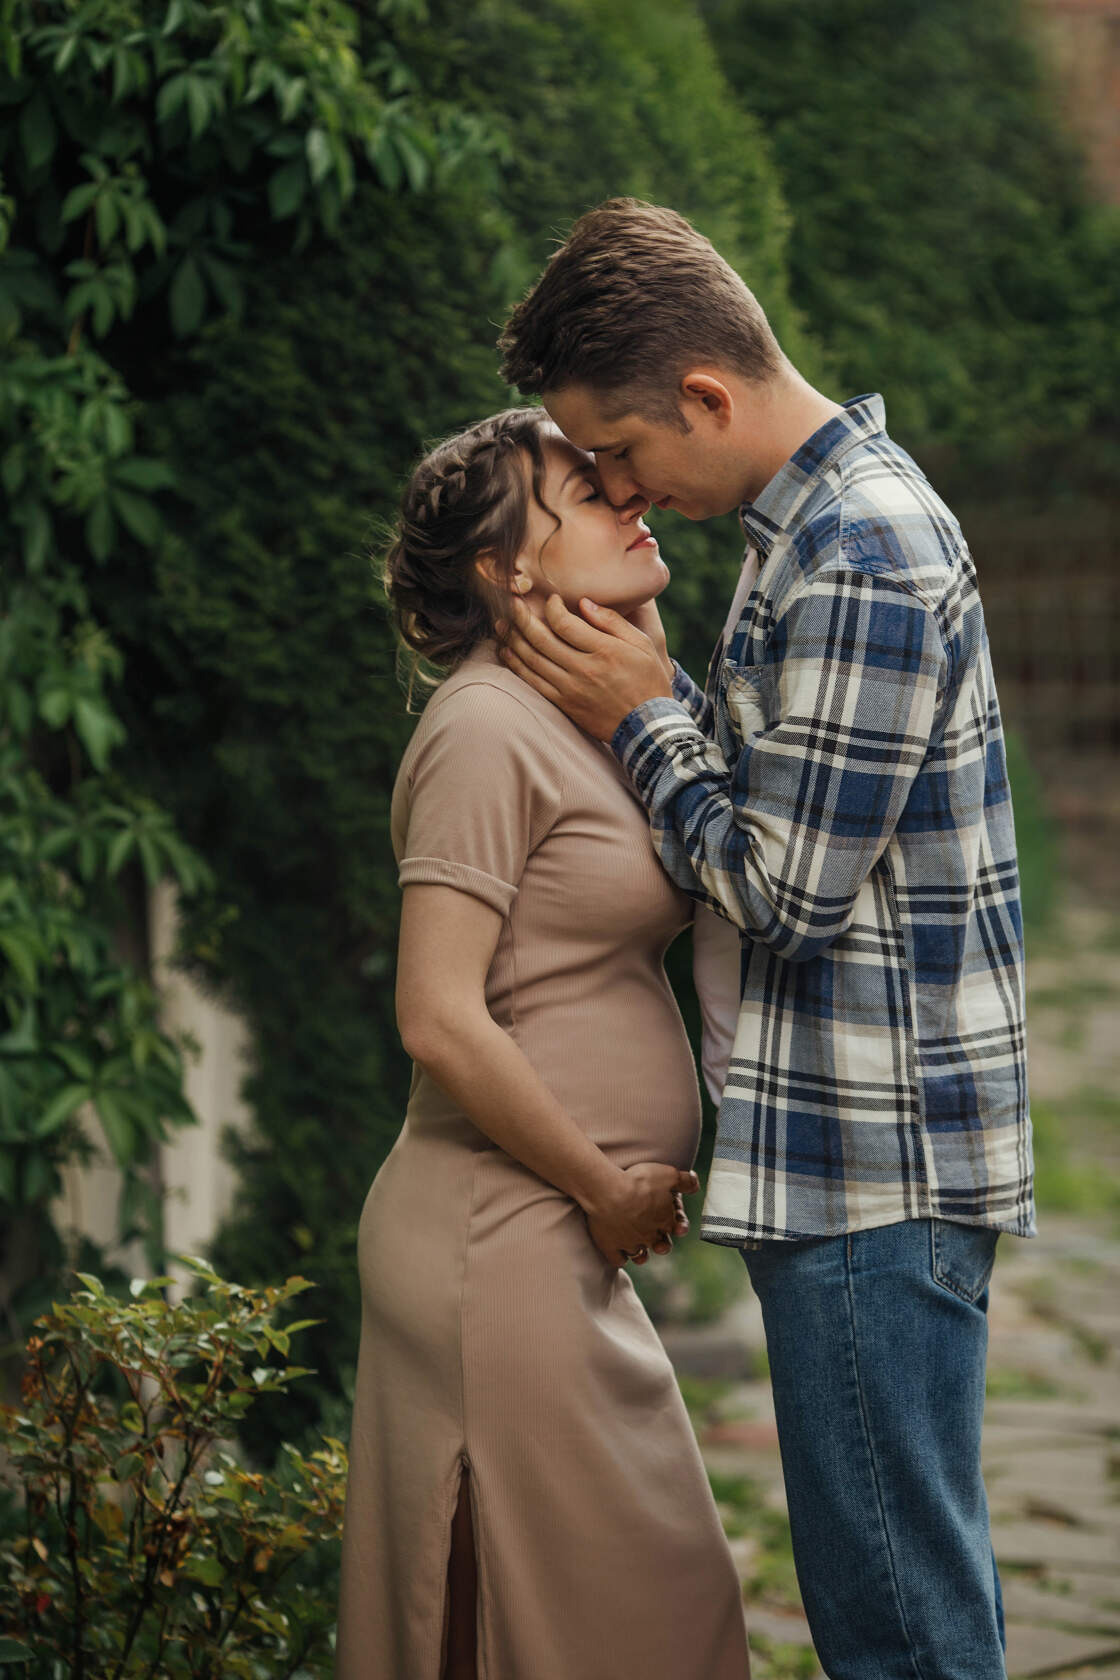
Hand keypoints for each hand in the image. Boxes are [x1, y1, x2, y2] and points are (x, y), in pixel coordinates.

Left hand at [501, 593, 672, 740]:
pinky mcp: (564, 704)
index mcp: (604, 650)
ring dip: (513, 640)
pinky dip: (516, 666)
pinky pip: (533, 682)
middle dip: (522, 618)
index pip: (564, 624)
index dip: (551, 608)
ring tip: (502, 626)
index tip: (551, 600)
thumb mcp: (642, 644)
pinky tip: (507, 653)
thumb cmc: (648, 680)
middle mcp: (584, 669)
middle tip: (511, 605)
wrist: (648, 726)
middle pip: (542, 639)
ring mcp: (571, 688)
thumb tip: (584, 602)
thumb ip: (612, 621)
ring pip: (532, 660)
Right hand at [583, 1162, 699, 1269]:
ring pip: (639, 1255)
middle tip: (660, 1243)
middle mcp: (649, 1236)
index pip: (676, 1228)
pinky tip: (619, 1253)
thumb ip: (685, 1181)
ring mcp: (629, 1243)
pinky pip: (617, 1259)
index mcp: (665, 1221)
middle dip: (662, 1245)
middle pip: (660, 1246)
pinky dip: (620, 1258)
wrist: (608, 1193)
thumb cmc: (639, 1182)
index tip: (677, 1225)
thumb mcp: (668, 1174)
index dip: (678, 1226)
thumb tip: (696, 1186)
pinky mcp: (610, 1246)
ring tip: (639, 1250)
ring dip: (641, 1254)